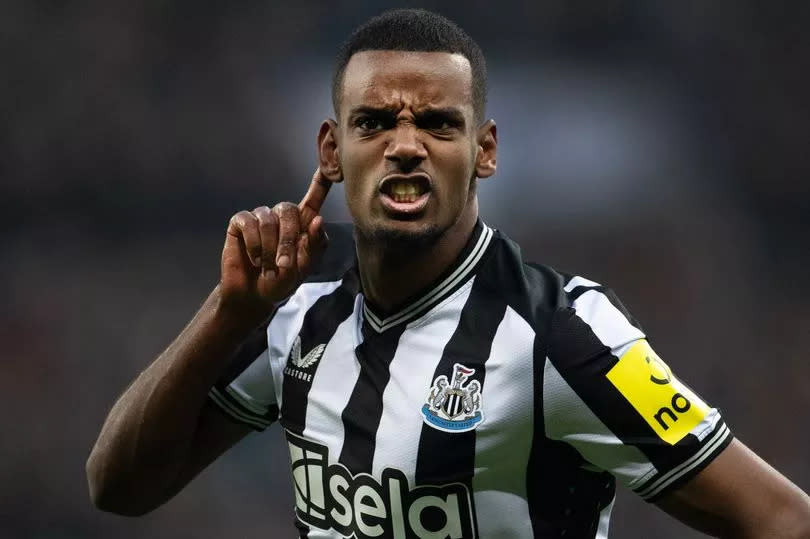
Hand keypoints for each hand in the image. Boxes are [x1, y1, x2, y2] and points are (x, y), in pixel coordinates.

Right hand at [219, 169, 331, 319]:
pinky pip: (249, 223)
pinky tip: (254, 258)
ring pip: (268, 219)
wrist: (254, 295)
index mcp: (302, 224)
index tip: (329, 167)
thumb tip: (317, 219)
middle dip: (287, 239)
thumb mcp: (303, 268)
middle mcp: (282, 216)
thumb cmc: (281, 281)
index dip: (321, 181)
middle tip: (283, 263)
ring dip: (269, 247)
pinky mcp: (241, 223)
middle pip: (288, 209)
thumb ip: (312, 245)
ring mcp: (261, 218)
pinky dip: (254, 243)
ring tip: (267, 265)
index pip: (314, 197)